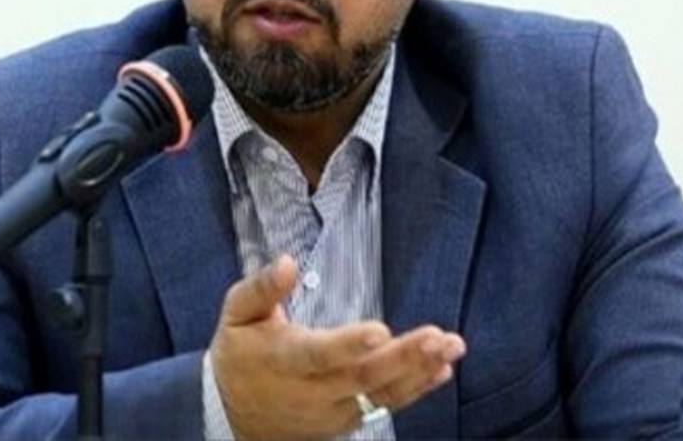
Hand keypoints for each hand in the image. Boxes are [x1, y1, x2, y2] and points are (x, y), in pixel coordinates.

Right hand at [209, 255, 465, 440]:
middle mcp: (311, 391)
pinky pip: (384, 406)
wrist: (231, 417)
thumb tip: (287, 261)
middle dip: (404, 357)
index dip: (348, 345)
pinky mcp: (346, 420)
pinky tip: (441, 370)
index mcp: (282, 360)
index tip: (380, 330)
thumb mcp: (235, 315)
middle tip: (440, 336)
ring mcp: (331, 410)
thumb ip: (261, 289)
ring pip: (379, 394)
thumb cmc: (239, 355)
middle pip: (361, 376)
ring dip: (419, 372)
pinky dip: (415, 389)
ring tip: (451, 347)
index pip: (317, 355)